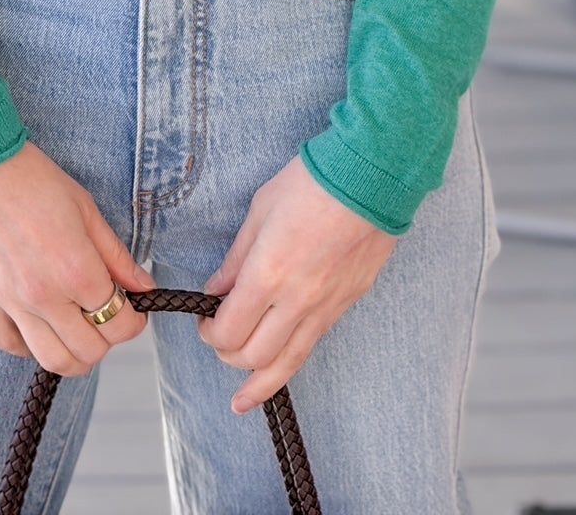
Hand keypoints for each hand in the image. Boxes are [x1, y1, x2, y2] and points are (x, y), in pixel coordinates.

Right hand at [0, 140, 155, 376]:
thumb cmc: (29, 177)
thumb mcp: (84, 208)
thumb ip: (115, 255)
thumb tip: (143, 286)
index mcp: (76, 269)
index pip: (119, 324)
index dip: (134, 321)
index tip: (132, 309)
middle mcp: (44, 296)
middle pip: (88, 351)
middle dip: (106, 337)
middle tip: (105, 314)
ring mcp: (9, 304)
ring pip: (51, 360)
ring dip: (72, 352)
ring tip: (76, 328)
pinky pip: (11, 346)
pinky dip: (30, 344)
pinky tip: (39, 324)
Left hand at [197, 153, 398, 414]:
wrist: (370, 176)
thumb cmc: (312, 182)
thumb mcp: (261, 209)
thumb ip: (236, 256)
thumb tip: (216, 287)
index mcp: (268, 273)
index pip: (229, 331)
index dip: (210, 334)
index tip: (205, 321)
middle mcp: (296, 300)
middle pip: (254, 356)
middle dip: (229, 356)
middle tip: (220, 339)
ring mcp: (325, 306)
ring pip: (288, 364)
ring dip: (260, 383)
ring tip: (243, 399)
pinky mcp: (347, 304)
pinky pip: (313, 343)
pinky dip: (291, 361)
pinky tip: (281, 366)